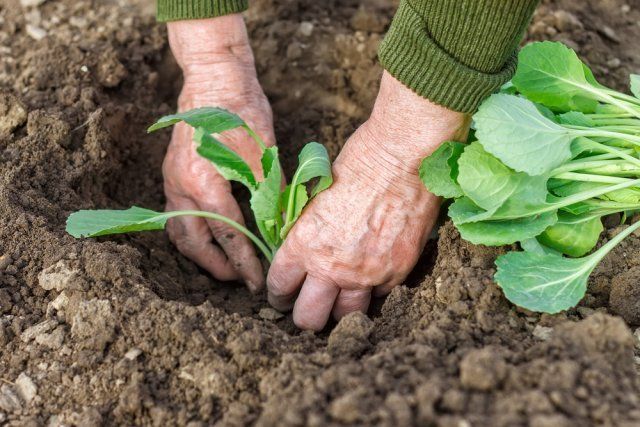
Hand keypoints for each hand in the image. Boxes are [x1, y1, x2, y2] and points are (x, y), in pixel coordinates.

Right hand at [163, 16, 274, 291]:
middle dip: (218, 267)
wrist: (214, 77)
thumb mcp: (263, 152)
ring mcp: (172, 180)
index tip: (258, 282)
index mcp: (203, 181)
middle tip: (242, 281)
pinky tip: (213, 240)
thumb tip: (282, 229)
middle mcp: (180, 185)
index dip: (244, 261)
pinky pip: (177, 215)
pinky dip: (194, 234)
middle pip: (194, 242)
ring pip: (180, 232)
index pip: (226, 234)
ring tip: (226, 267)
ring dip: (201, 254)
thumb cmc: (241, 110)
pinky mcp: (173, 175)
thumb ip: (269, 194)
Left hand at [267, 71, 469, 329]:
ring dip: (340, 310)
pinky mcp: (396, 272)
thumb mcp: (315, 199)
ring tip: (339, 300)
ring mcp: (367, 274)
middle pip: (309, 318)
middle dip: (303, 315)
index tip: (283, 295)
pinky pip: (378, 297)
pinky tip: (369, 278)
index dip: (278, 295)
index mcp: (304, 245)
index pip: (279, 288)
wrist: (402, 157)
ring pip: (346, 317)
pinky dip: (372, 292)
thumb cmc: (356, 165)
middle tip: (307, 306)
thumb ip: (305, 234)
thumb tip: (298, 253)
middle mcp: (332, 267)